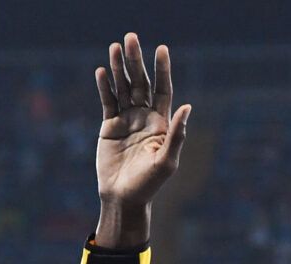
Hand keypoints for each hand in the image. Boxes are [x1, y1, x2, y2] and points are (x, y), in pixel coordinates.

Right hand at [91, 33, 190, 246]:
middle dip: (136, 61)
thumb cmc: (149, 184)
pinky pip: (108, 101)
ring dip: (119, 67)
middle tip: (131, 38)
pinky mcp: (109, 126)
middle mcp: (144, 117)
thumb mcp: (166, 161)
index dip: (162, 70)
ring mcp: (126, 120)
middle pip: (141, 83)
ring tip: (115, 47)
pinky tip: (102, 72)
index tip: (161, 49)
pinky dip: (105, 87)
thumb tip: (188, 106)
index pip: (163, 90)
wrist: (124, 198)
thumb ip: (177, 134)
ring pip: (123, 88)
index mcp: (161, 123)